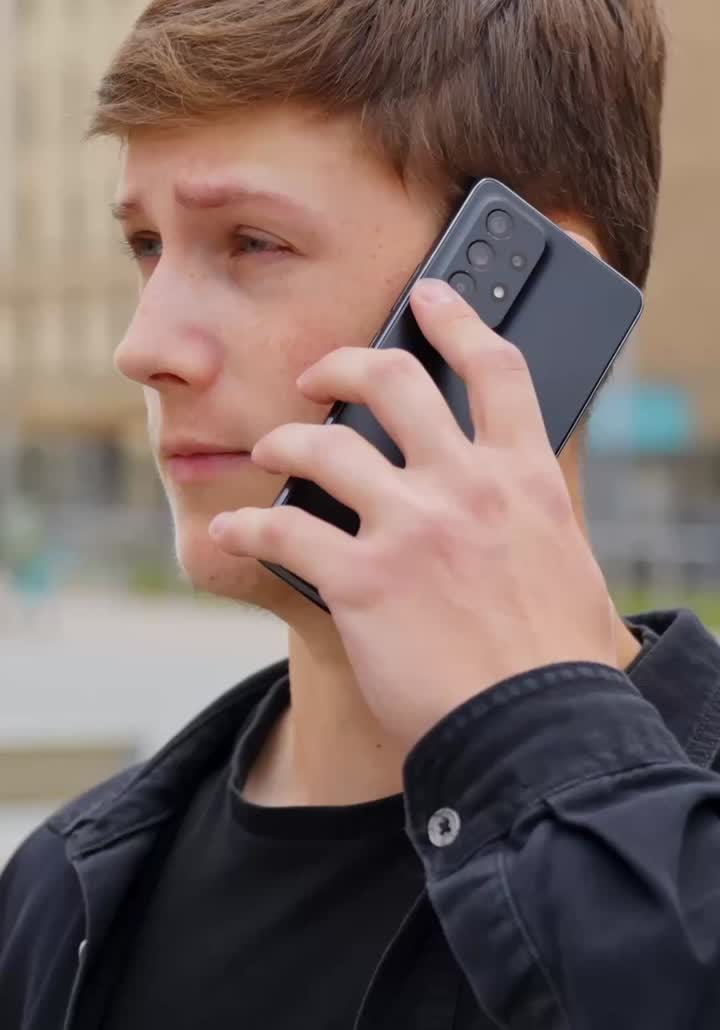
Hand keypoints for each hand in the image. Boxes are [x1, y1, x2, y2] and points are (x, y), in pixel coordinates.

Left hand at [209, 277, 615, 749]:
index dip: (458, 320)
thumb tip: (504, 487)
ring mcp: (411, 528)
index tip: (428, 297)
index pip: (496, 370)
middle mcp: (466, 486)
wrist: (536, 732)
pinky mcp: (362, 581)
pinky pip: (282, 530)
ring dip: (283, 442)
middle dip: (341, 364)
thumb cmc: (555, 660)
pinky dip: (245, 526)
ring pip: (323, 446)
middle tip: (313, 374)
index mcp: (524, 478)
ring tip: (266, 452)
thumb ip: (530, 513)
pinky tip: (229, 530)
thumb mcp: (567, 563)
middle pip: (393, 381)